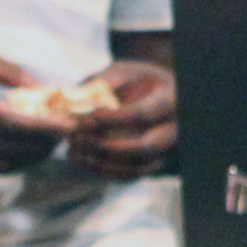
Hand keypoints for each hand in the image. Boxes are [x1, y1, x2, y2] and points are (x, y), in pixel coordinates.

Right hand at [0, 44, 65, 172]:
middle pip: (13, 148)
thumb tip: (39, 88)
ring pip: (4, 164)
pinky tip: (27, 150)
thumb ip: (7, 71)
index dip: (42, 129)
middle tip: (64, 133)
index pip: (12, 124)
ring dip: (32, 158)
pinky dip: (15, 163)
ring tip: (49, 143)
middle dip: (44, 144)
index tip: (66, 125)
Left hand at [65, 57, 176, 176]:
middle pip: (146, 147)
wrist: (156, 93)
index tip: (90, 116)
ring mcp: (165, 151)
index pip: (143, 116)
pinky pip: (128, 175)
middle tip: (80, 137)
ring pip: (136, 167)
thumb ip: (104, 82)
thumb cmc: (137, 79)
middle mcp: (173, 130)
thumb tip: (74, 99)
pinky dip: (102, 170)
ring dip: (101, 162)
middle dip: (109, 146)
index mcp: (170, 101)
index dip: (114, 119)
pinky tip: (78, 157)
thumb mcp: (124, 71)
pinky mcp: (152, 164)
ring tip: (73, 149)